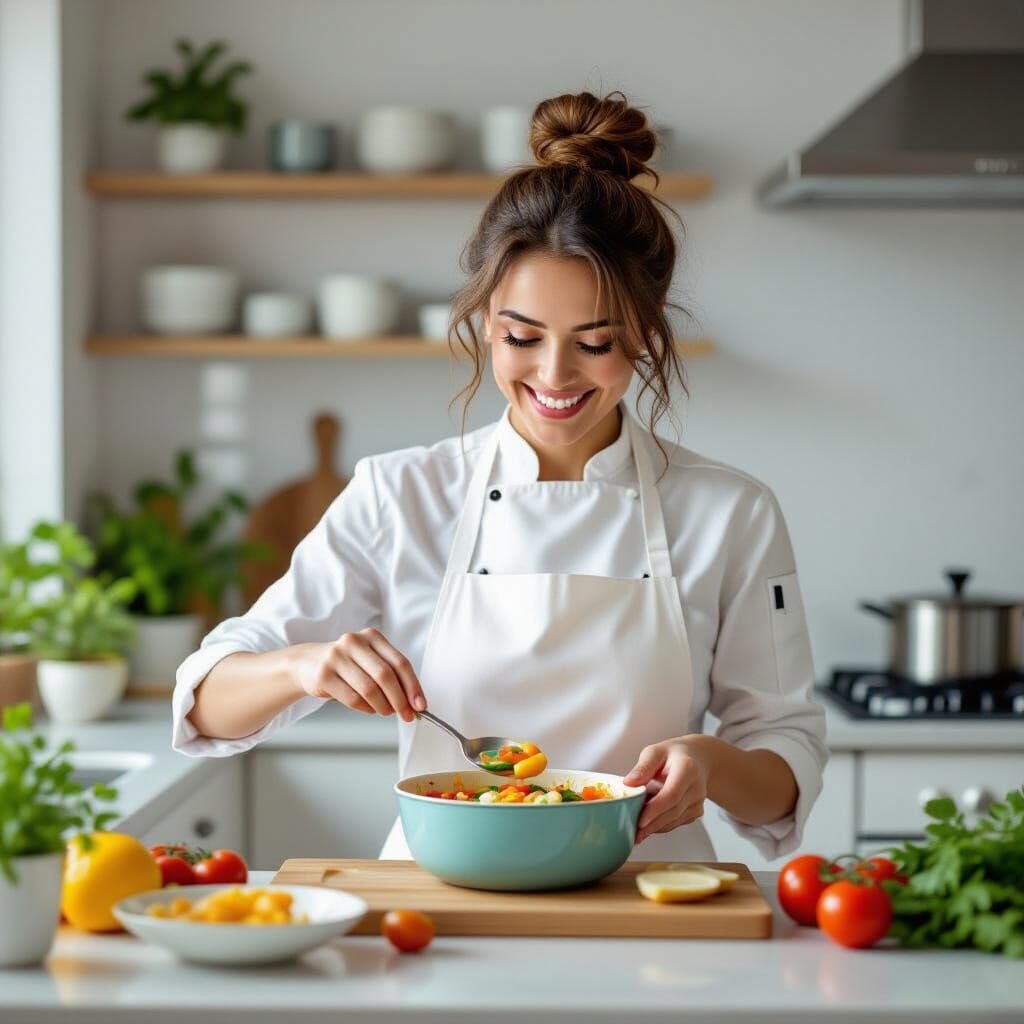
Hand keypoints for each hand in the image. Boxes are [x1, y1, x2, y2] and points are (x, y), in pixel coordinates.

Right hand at [292, 629, 426, 722]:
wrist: (308, 663)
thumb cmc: (347, 664)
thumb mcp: (370, 660)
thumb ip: (391, 675)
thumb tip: (414, 702)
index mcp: (372, 636)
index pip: (400, 662)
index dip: (413, 686)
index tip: (420, 705)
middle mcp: (354, 642)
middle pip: (385, 675)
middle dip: (400, 700)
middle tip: (407, 715)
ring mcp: (336, 657)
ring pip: (369, 689)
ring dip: (383, 706)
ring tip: (386, 711)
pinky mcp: (323, 675)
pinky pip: (352, 698)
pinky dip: (365, 708)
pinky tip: (369, 708)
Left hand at [623, 736, 711, 844]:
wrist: (697, 759)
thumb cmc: (673, 755)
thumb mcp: (655, 751)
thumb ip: (643, 767)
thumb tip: (628, 783)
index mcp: (687, 769)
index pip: (672, 794)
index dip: (655, 810)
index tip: (639, 821)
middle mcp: (697, 788)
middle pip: (673, 811)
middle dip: (651, 824)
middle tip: (632, 833)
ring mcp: (698, 802)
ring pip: (674, 821)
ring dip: (654, 827)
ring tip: (635, 829)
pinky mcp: (696, 812)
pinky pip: (675, 822)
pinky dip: (660, 824)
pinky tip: (648, 822)